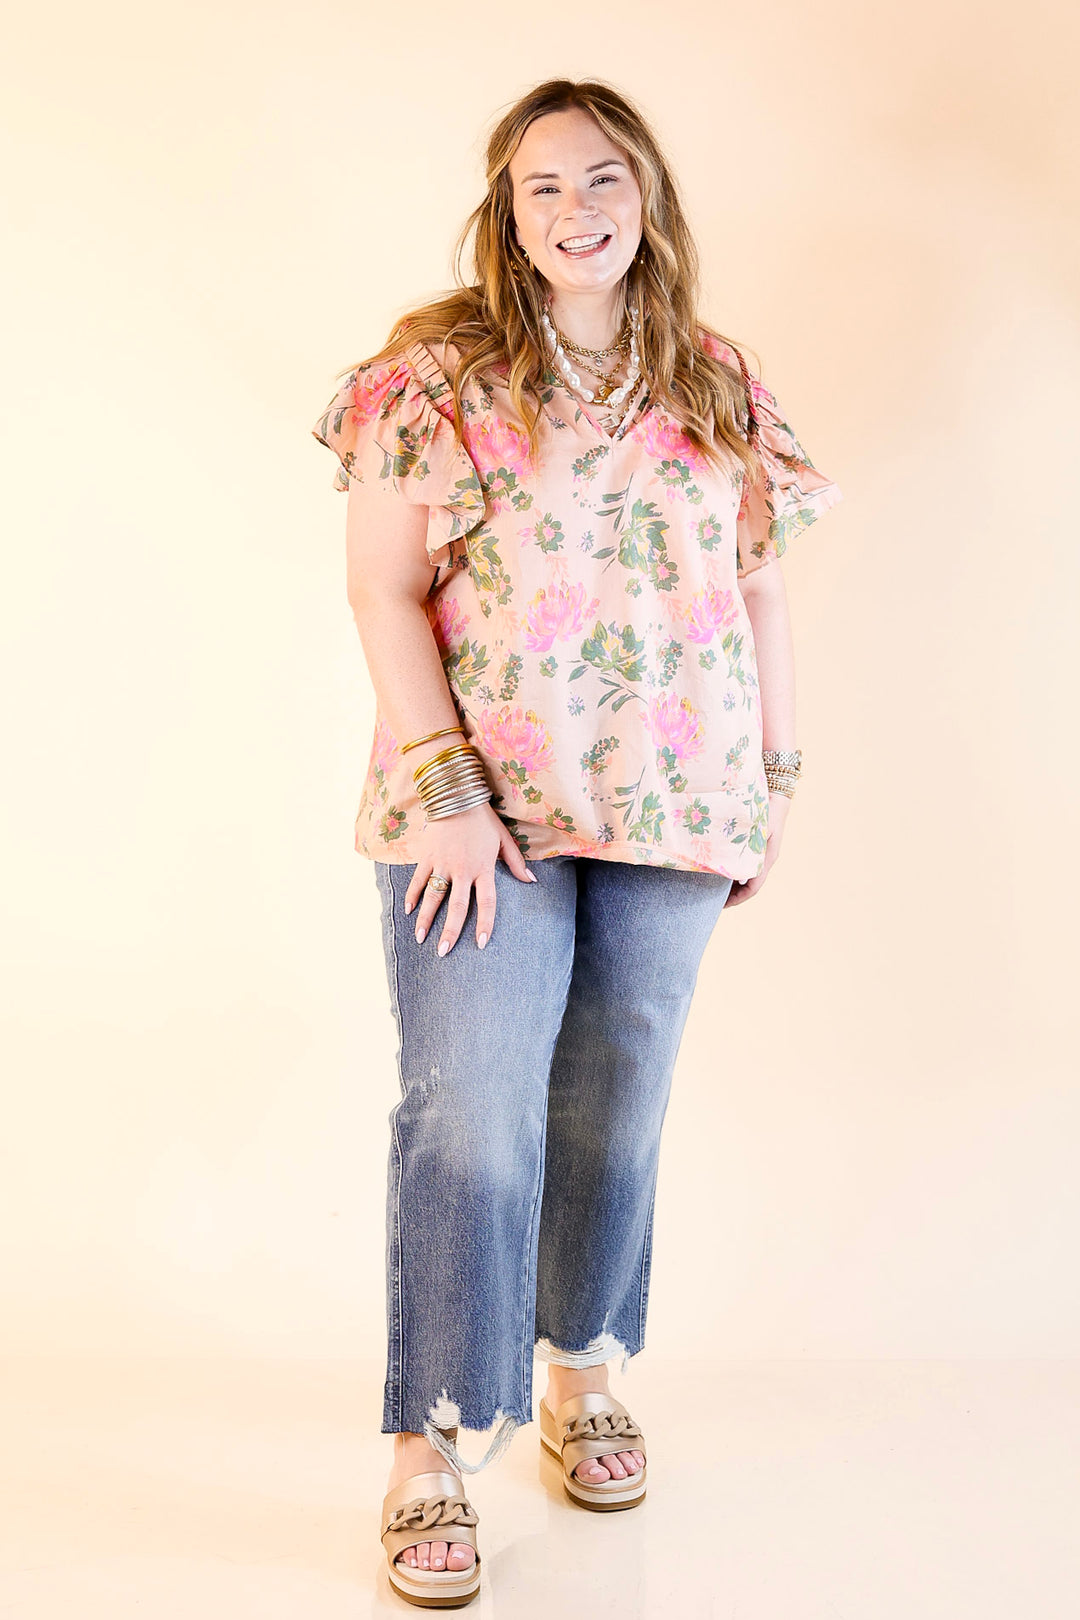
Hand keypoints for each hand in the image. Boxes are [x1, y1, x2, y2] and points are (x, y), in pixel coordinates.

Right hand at [404, 801, 535, 953]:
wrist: (456, 796)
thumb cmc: (483, 820)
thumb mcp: (504, 839)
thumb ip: (516, 862)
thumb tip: (532, 881)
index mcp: (483, 868)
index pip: (486, 902)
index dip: (485, 924)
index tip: (480, 943)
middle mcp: (462, 870)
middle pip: (457, 907)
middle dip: (450, 932)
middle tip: (442, 952)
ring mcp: (442, 864)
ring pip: (433, 897)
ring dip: (426, 919)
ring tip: (420, 938)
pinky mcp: (427, 857)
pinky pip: (419, 880)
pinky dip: (413, 896)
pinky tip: (409, 911)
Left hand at [724, 792, 790, 907]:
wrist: (776, 794)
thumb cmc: (765, 809)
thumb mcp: (755, 829)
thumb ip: (744, 845)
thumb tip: (727, 862)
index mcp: (767, 859)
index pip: (753, 888)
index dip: (738, 899)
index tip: (722, 905)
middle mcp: (766, 859)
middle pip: (749, 885)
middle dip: (733, 895)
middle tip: (713, 900)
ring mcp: (763, 853)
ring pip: (747, 876)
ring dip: (733, 883)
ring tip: (714, 886)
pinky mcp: (758, 846)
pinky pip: (746, 865)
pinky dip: (734, 870)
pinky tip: (720, 868)